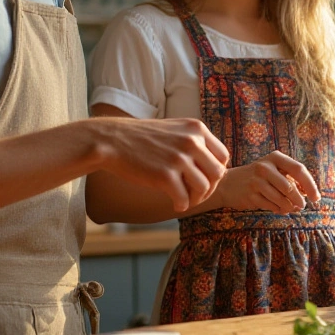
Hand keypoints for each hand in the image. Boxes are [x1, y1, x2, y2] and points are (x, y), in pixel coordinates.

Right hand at [94, 117, 229, 212]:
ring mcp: (179, 158)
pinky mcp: (165, 176)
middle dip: (210, 188)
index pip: (223, 156)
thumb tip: (216, 167)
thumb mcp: (175, 129)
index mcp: (196, 129)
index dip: (216, 171)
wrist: (112, 140)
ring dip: (196, 199)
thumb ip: (195, 142)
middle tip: (196, 194)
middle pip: (218, 173)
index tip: (204, 179)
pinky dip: (182, 205)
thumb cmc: (142, 138)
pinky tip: (175, 204)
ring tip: (185, 199)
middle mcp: (191, 141)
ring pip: (204, 188)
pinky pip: (184, 198)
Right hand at [216, 150, 320, 213]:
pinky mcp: (250, 195)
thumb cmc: (258, 177)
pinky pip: (271, 206)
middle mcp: (265, 167)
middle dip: (299, 199)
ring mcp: (256, 181)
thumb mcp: (274, 170)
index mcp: (275, 157)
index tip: (316, 197)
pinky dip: (279, 209)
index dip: (310, 185)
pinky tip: (281, 209)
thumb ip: (291, 178)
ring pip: (281, 198)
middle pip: (290, 187)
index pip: (299, 169)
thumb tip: (309, 194)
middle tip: (302, 206)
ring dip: (290, 206)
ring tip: (292, 208)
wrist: (228, 183)